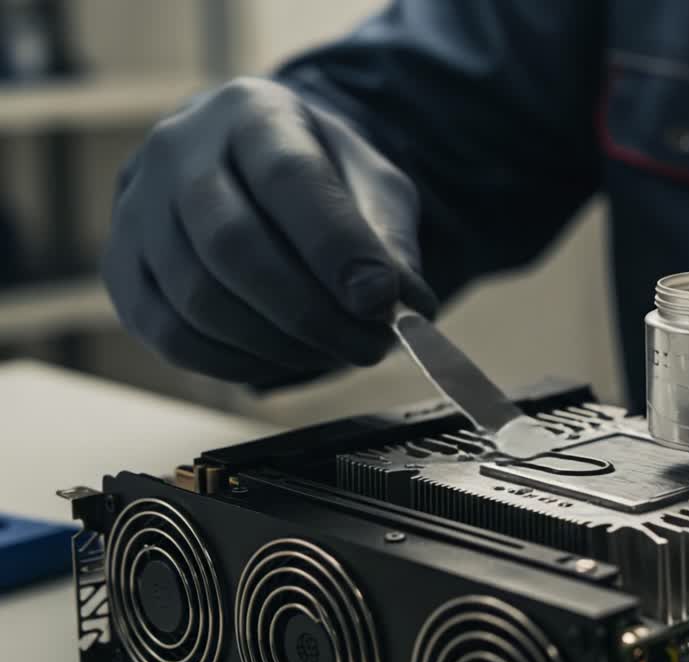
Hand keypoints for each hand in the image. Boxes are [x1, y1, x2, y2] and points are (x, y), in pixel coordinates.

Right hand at [104, 77, 437, 386]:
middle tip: (369, 346)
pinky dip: (236, 362)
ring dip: (279, 344)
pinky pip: (171, 334)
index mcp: (251, 112)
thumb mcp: (372, 186)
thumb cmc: (321, 174)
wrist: (249, 163)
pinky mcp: (122, 268)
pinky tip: (283, 359)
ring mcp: (137, 209)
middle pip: (233, 245)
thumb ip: (391, 240)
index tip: (381, 302)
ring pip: (199, 299)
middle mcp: (178, 151)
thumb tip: (406, 304)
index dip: (336, 248)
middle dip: (311, 312)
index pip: (289, 178)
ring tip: (335, 352)